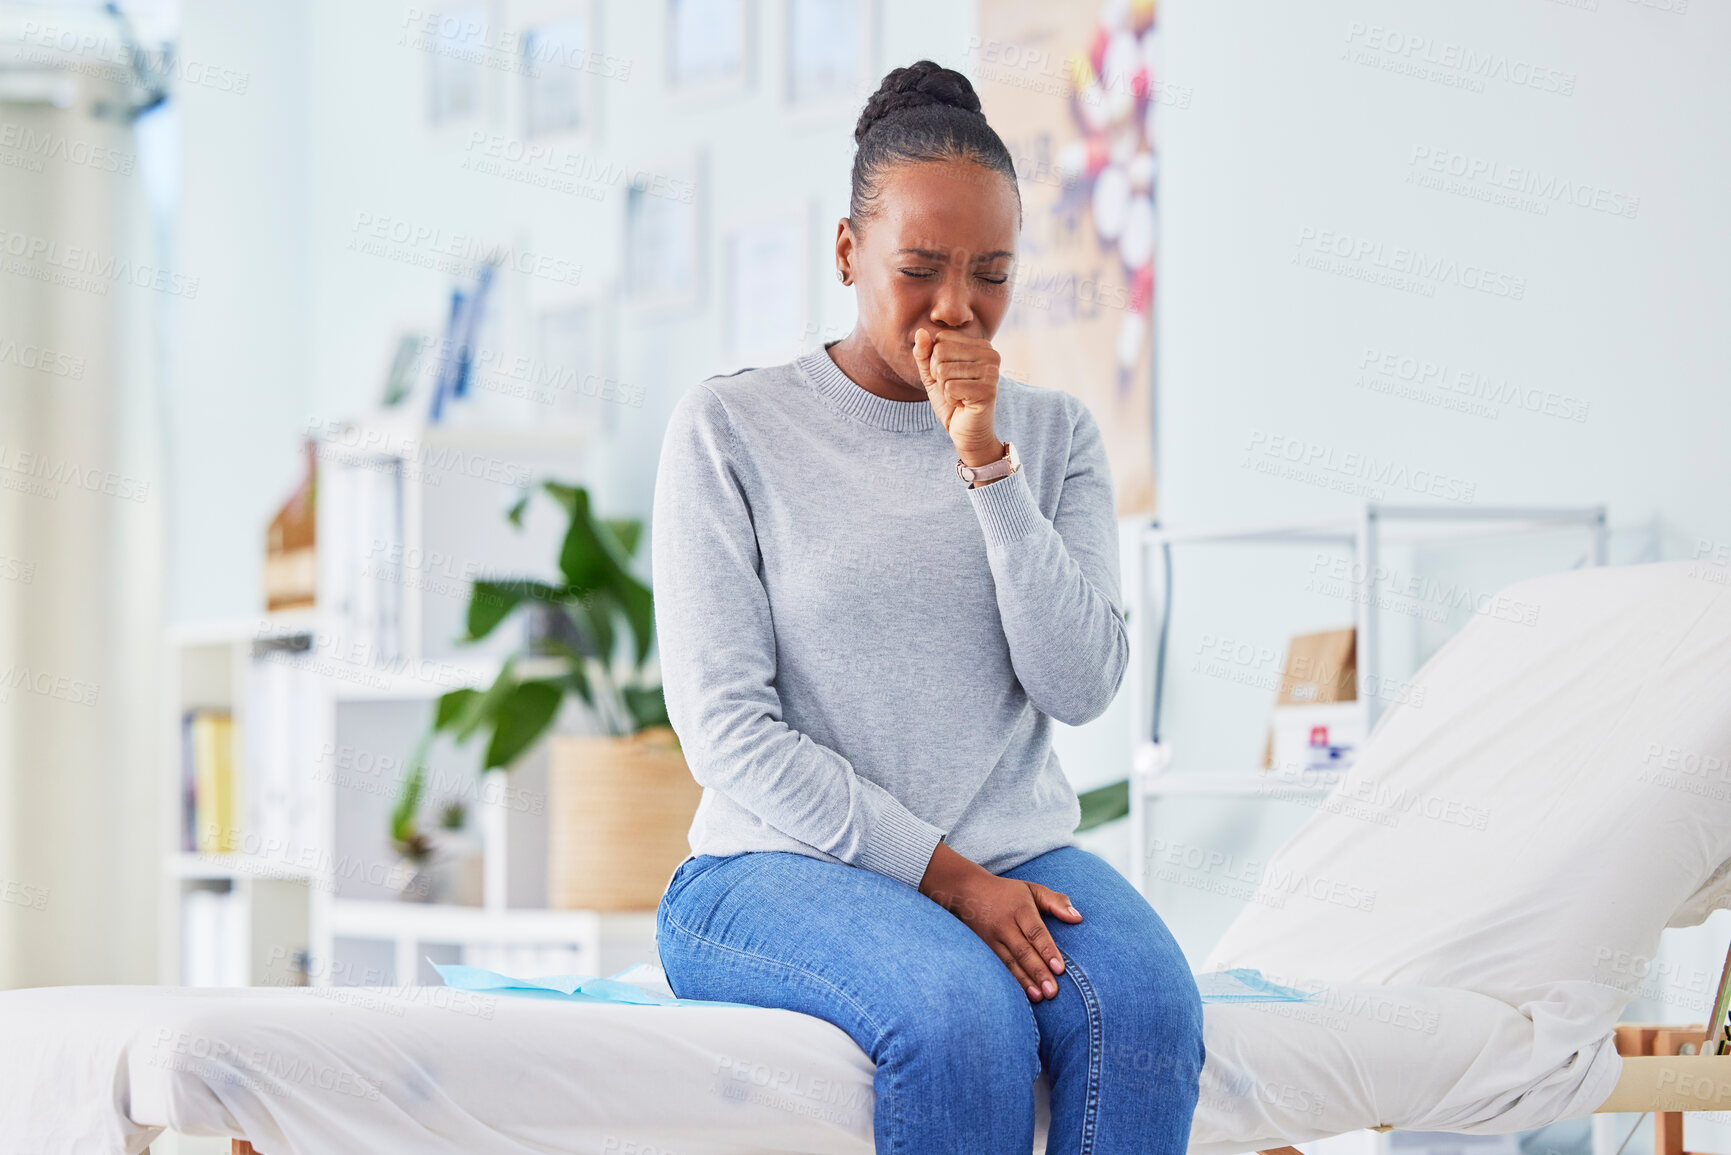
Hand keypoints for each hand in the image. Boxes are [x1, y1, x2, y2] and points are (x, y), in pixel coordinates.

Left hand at [913, 329, 1002, 467]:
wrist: (967, 432)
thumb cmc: (952, 401)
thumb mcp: (932, 375)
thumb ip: (924, 353)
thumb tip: (920, 331)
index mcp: (981, 345)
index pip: (941, 339)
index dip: (935, 361)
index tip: (950, 376)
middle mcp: (991, 355)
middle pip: (940, 352)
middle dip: (938, 375)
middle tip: (953, 389)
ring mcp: (992, 372)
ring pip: (943, 370)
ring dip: (944, 389)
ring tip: (959, 397)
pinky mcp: (988, 391)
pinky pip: (950, 387)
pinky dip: (950, 399)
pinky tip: (963, 404)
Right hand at [919, 842, 1082, 1002]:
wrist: (968, 892)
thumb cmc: (1008, 893)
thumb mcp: (1032, 890)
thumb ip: (1056, 902)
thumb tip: (1078, 918)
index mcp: (1020, 909)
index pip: (1035, 932)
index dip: (1047, 951)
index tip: (1060, 969)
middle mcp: (1005, 925)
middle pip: (1023, 951)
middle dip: (1038, 973)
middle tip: (1052, 992)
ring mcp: (992, 939)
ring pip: (1010, 963)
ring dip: (1025, 982)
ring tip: (1040, 998)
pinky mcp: (985, 949)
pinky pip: (999, 968)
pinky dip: (1011, 982)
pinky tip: (1022, 996)